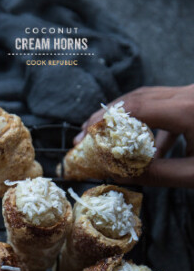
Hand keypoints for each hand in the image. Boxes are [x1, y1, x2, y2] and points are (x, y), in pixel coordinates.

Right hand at [74, 85, 193, 187]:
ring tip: (108, 138)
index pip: (137, 107)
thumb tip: (120, 176)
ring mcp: (192, 94)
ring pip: (151, 99)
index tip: (86, 135)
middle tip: (86, 134)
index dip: (107, 119)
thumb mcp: (193, 174)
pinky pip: (167, 106)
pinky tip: (147, 148)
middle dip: (109, 116)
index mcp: (188, 109)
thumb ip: (157, 174)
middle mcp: (189, 94)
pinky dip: (152, 124)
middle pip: (139, 97)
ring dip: (127, 119)